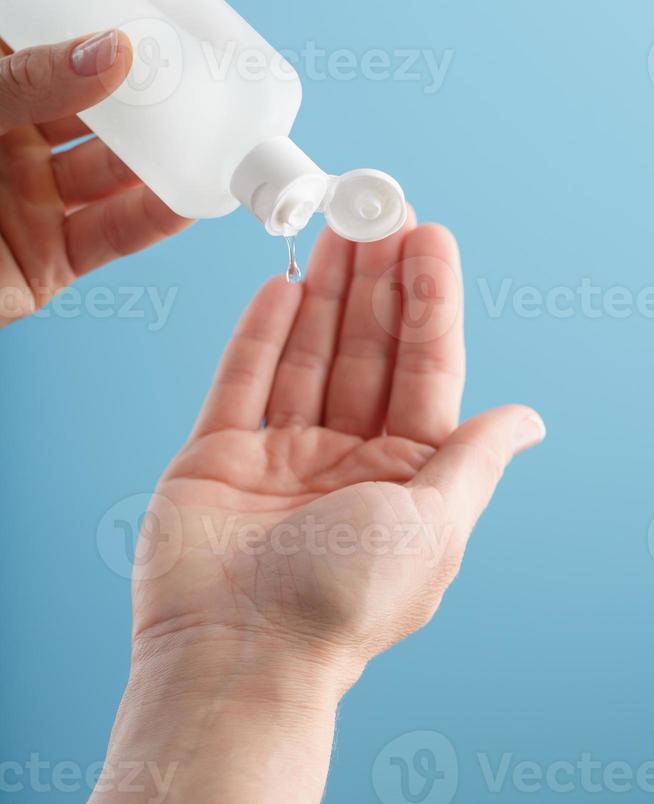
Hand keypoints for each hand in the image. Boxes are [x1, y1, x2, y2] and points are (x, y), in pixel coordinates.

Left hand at [0, 31, 190, 327]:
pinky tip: (190, 200)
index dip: (100, 25)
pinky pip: (110, 237)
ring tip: (213, 132)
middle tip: (198, 73)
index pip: (51, 46)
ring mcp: (31, 202)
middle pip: (96, 112)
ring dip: (162, 156)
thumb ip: (25, 80)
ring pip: (112, 175)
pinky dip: (152, 222)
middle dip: (148, 96)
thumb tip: (116, 50)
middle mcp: (10, 142)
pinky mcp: (47, 262)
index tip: (154, 5)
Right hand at [95, 219, 544, 803]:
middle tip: (376, 211)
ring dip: (323, 290)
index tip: (428, 237)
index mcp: (403, 474)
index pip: (423, 368)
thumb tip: (526, 419)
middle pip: (365, 349)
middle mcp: (346, 458)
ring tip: (335, 228)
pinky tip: (282, 285)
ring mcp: (281, 454)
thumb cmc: (342, 601)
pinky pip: (243, 380)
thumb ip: (472, 459)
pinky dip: (260, 333)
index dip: (428, 301)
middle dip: (374, 281)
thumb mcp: (433, 525)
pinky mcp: (220, 454)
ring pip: (307, 353)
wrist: (235, 657)